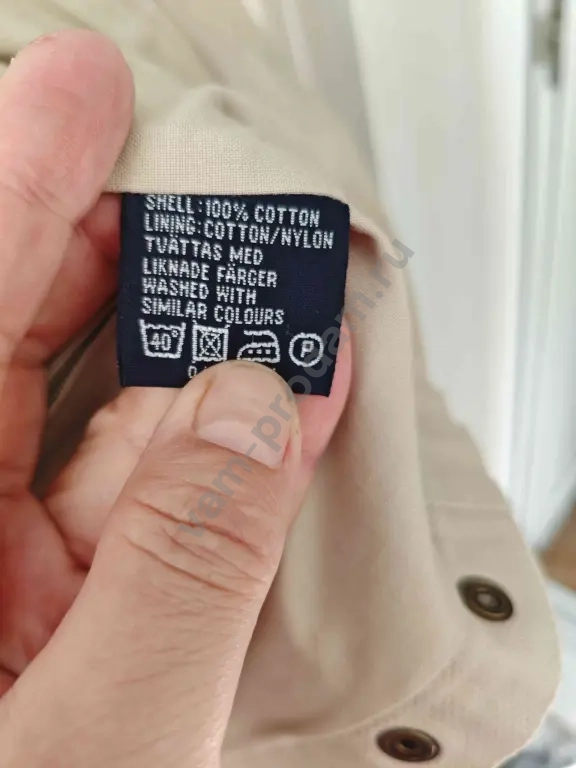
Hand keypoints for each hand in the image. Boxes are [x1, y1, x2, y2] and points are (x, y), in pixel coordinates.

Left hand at [0, 31, 350, 766]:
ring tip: (269, 313)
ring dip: (194, 368)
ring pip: (101, 427)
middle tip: (192, 205)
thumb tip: (253, 409)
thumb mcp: (95, 749)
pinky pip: (142, 505)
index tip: (80, 82)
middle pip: (14, 342)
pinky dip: (212, 460)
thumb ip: (183, 568)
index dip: (18, 177)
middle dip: (109, 258)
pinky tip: (268, 411)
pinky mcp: (58, 616)